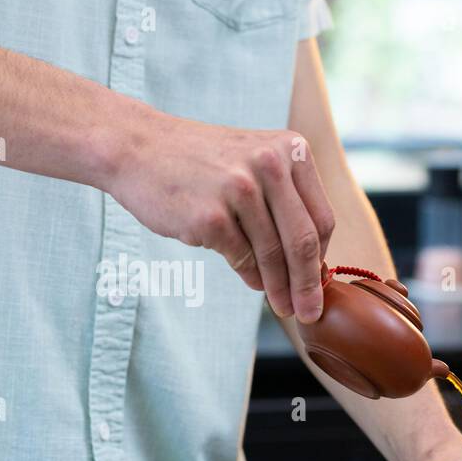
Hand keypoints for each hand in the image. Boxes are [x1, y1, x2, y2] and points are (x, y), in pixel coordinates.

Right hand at [104, 111, 334, 322]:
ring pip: (272, 254)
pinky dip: (250, 276)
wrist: (138, 148)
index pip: (321, 218)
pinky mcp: (211, 216)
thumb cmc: (198, 162)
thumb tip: (311, 263)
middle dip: (308, 285)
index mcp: (289, 149)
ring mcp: (239, 189)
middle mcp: (270, 164)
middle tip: (310, 312)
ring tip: (281, 306)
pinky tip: (252, 282)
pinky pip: (241, 258)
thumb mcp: (252, 159)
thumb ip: (284, 199)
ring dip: (279, 288)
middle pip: (304, 241)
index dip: (322, 258)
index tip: (319, 284)